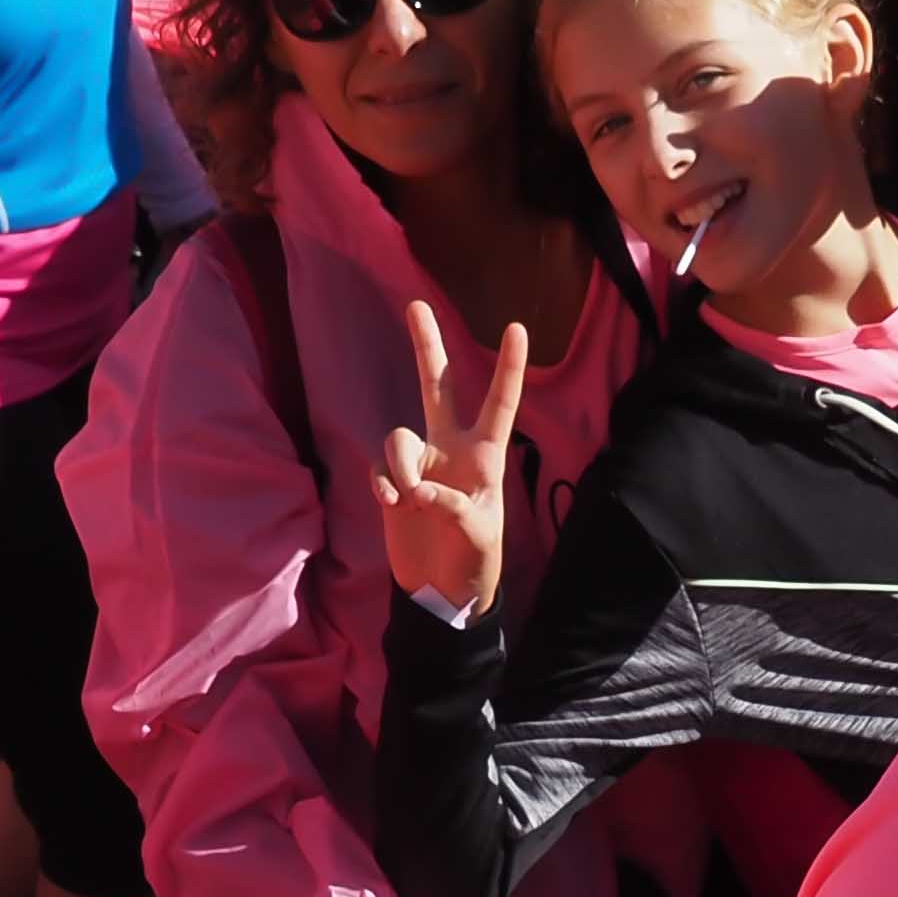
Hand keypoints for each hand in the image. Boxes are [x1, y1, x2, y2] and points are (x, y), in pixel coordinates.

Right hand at [374, 302, 519, 620]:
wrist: (440, 591)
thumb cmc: (474, 562)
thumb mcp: (477, 536)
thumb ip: (454, 508)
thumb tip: (417, 489)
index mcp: (485, 457)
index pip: (499, 405)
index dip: (507, 368)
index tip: (517, 327)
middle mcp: (450, 449)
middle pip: (435, 387)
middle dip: (426, 346)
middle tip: (416, 304)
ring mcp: (419, 463)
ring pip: (398, 437)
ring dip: (400, 464)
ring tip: (409, 498)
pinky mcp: (391, 482)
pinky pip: (380, 468)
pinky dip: (384, 486)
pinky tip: (395, 507)